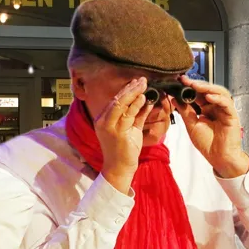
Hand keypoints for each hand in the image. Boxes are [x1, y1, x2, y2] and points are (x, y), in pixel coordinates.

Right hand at [93, 77, 153, 194]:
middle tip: (143, 80)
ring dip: (134, 93)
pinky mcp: (118, 133)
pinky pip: (128, 116)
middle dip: (131, 88)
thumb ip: (135, 115)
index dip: (127, 90)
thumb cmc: (123, 150)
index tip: (137, 82)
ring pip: (122, 105)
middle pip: (117, 100)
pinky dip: (136, 106)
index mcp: (104, 119)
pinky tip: (144, 98)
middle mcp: (104, 122)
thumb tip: (145, 100)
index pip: (115, 100)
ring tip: (144, 85)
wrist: (119, 168)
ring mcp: (110, 127)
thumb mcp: (129, 129)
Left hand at [172, 75, 248, 178]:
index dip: (190, 87)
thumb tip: (174, 98)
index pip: (198, 94)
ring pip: (219, 93)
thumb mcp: (191, 125)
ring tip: (196, 86)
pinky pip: (226, 104)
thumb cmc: (207, 143)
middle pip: (209, 90)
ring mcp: (224, 110)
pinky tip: (209, 97)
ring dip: (207, 88)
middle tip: (186, 80)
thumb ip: (185, 112)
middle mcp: (216, 107)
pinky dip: (218, 99)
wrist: (218, 157)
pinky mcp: (232, 115)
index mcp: (206, 109)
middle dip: (197, 84)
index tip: (179, 81)